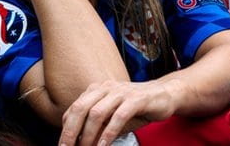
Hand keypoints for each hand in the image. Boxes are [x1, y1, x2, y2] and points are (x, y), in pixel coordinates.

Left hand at [57, 80, 174, 145]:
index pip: (74, 109)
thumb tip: (80, 140)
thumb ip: (97, 124)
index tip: (64, 145)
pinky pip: (118, 117)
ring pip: (97, 113)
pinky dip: (108, 133)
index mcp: (97, 90)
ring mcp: (121, 92)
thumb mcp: (112, 115)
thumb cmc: (136, 106)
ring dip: (88, 135)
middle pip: (80, 108)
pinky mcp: (137, 99)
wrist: (165, 94)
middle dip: (70, 131)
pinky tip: (103, 145)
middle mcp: (106, 88)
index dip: (66, 128)